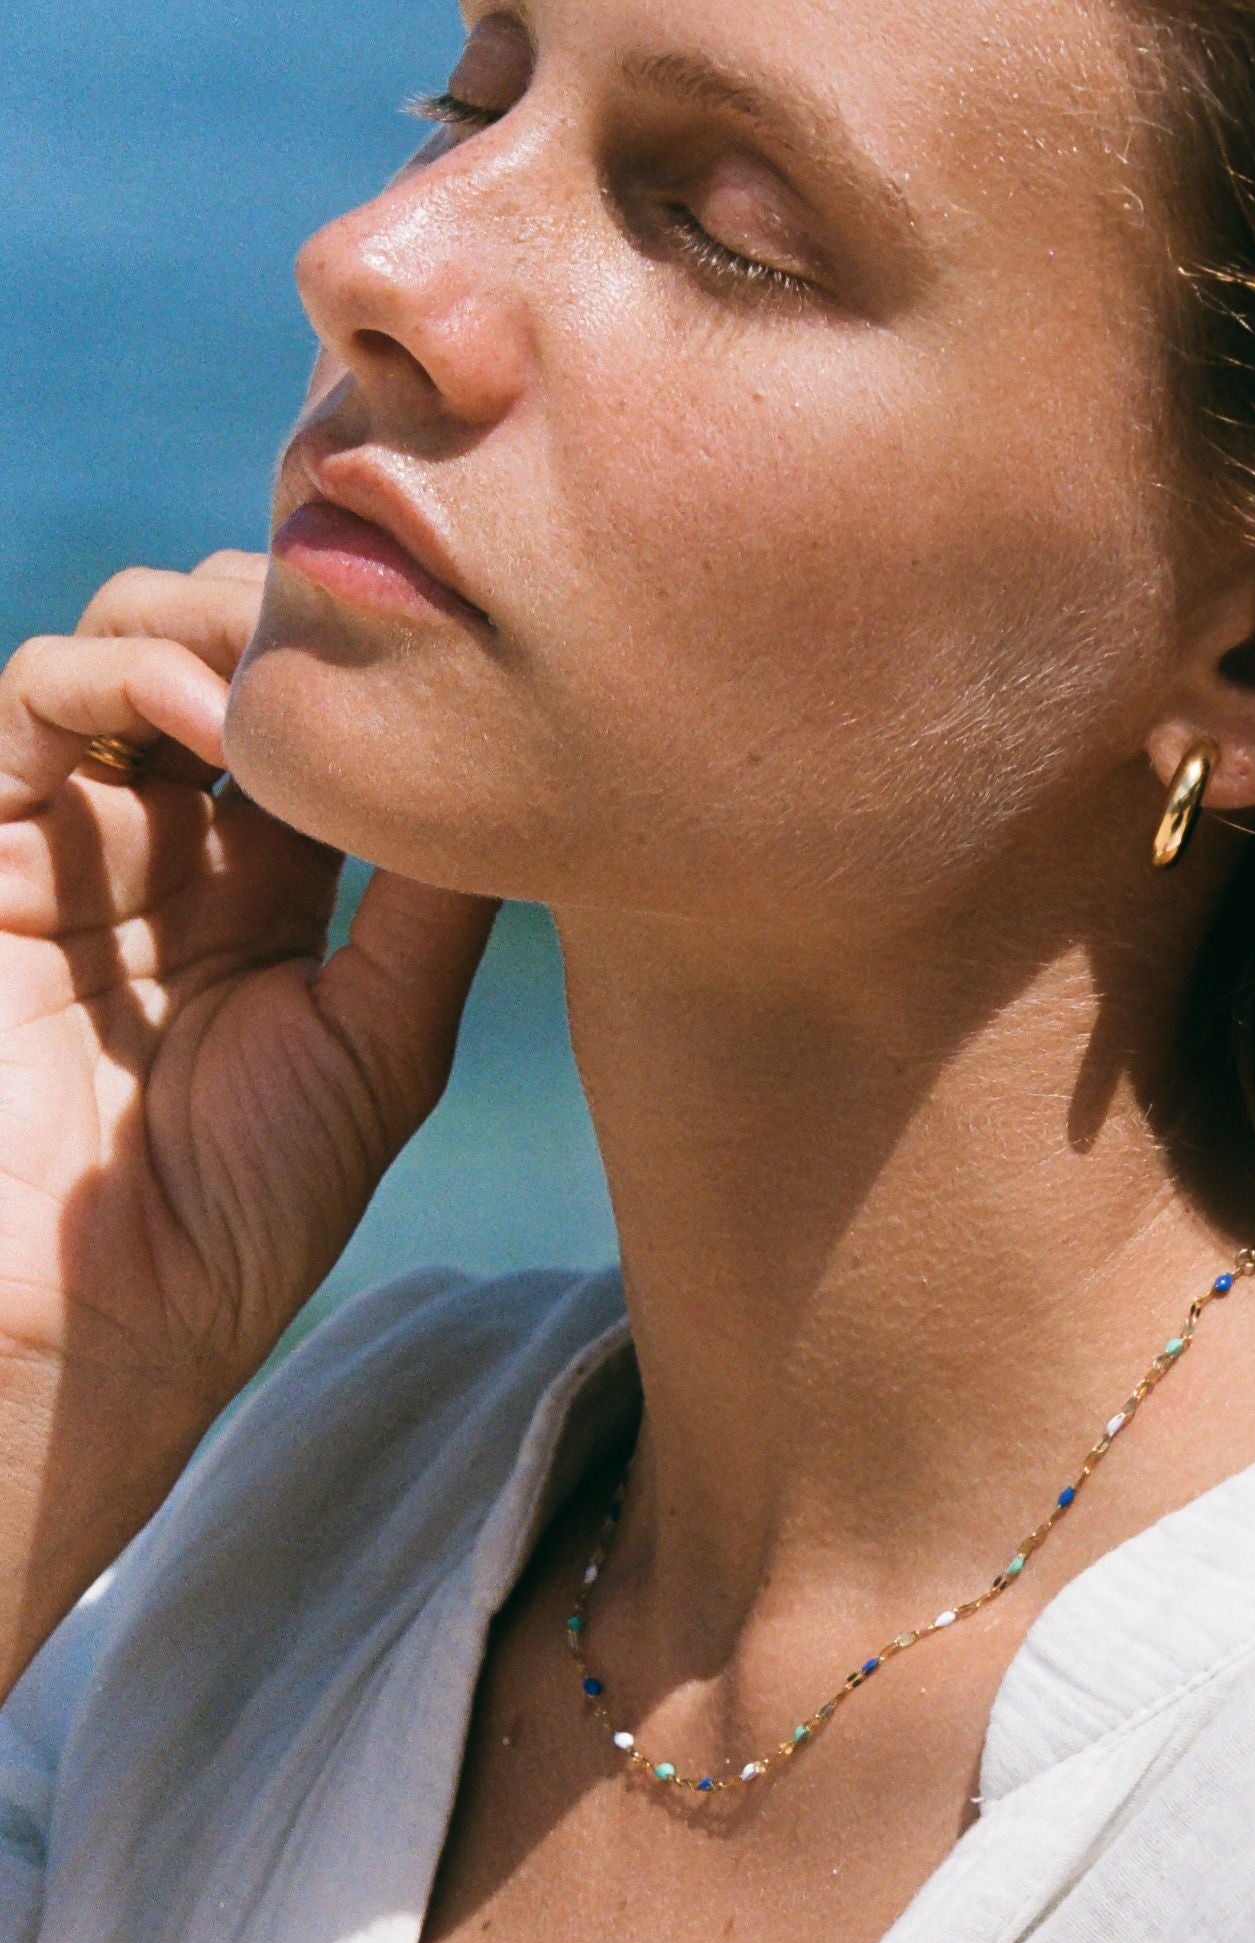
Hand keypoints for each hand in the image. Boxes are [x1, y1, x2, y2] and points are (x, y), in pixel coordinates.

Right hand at [0, 554, 498, 1679]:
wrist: (102, 1315)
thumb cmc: (252, 1204)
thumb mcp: (383, 1037)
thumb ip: (431, 905)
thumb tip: (514, 777)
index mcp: (274, 884)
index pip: (324, 718)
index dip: (378, 670)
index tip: (454, 654)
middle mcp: (178, 842)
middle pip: (233, 651)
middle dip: (296, 623)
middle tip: (363, 641)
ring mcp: (84, 836)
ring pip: (136, 638)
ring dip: (215, 623)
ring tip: (287, 679)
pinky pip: (36, 698)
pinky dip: (118, 670)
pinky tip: (204, 711)